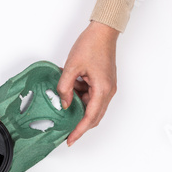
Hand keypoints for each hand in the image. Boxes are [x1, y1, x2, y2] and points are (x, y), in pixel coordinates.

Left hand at [57, 21, 118, 146]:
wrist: (103, 31)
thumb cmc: (92, 44)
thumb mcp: (71, 67)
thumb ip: (65, 88)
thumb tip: (63, 103)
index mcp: (102, 90)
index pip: (90, 118)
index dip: (79, 131)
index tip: (70, 140)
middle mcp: (108, 91)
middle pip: (93, 116)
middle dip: (79, 125)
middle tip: (65, 132)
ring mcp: (107, 87)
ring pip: (91, 106)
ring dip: (78, 106)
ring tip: (63, 100)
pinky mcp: (103, 82)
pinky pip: (91, 96)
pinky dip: (80, 96)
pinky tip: (69, 89)